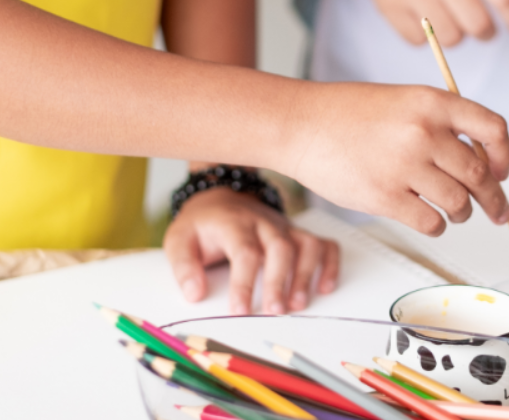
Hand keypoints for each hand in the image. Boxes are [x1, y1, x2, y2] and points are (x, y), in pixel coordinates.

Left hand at [164, 188, 340, 314]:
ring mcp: (285, 227)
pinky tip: (326, 287)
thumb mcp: (179, 239)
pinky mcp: (297, 233)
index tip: (240, 310)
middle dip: (279, 281)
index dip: (244, 282)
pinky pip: (324, 244)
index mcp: (234, 223)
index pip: (245, 252)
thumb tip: (194, 294)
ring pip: (306, 245)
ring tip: (298, 304)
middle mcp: (264, 223)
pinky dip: (330, 264)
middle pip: (280, 248)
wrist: (221, 198)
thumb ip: (184, 267)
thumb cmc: (203, 225)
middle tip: (274, 311)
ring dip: (306, 275)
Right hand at [276, 81, 508, 235]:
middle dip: (494, 198)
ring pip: (458, 203)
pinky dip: (436, 225)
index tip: (502, 172)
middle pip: (479, 175)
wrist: (301, 124)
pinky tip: (428, 218)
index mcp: (432, 102)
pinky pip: (431, 222)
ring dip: (461, 213)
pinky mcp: (385, 197)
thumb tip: (480, 164)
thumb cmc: (348, 114)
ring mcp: (404, 165)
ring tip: (454, 211)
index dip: (503, 156)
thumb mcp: (403, 101)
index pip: (493, 129)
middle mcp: (423, 132)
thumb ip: (441, 124)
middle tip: (498, 212)